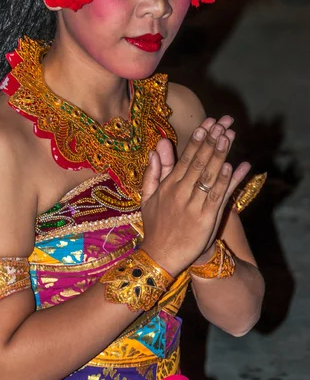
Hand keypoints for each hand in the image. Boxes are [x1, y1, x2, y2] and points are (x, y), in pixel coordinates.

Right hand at [140, 119, 249, 275]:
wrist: (160, 256)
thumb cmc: (155, 226)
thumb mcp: (148, 196)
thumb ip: (154, 171)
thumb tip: (156, 146)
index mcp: (168, 186)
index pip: (185, 157)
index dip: (197, 139)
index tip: (207, 123)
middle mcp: (180, 192)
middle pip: (199, 162)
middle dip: (211, 140)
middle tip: (222, 122)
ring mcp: (193, 206)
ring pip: (209, 176)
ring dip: (220, 155)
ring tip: (229, 136)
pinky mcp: (205, 219)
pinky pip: (217, 196)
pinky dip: (224, 181)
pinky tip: (231, 166)